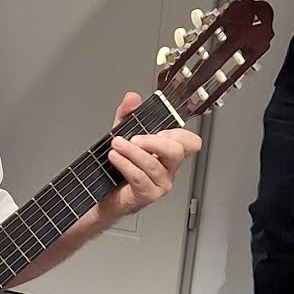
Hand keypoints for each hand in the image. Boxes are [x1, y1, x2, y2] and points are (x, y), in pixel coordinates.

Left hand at [99, 91, 200, 219]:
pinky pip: (140, 177)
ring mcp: (161, 182)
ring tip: (116, 145)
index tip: (160, 128)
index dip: (179, 133)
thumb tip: (132, 98)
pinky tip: (115, 157)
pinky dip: (125, 165)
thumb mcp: (122, 133)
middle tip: (135, 138)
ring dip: (132, 152)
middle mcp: (169, 167)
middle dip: (154, 141)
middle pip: (176, 150)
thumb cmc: (119, 167)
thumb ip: (127, 114)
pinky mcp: (148, 194)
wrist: (103, 194)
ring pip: (154, 164)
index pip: (190, 142)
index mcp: (169, 152)